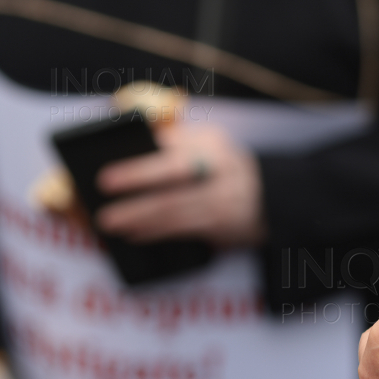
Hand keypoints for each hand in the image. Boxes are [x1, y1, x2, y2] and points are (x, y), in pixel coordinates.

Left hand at [96, 125, 266, 246]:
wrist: (276, 198)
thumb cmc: (228, 170)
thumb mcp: (211, 147)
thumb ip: (177, 144)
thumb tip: (134, 151)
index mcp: (211, 143)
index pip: (169, 152)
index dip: (136, 168)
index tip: (105, 178)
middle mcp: (219, 167)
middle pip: (171, 179)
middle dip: (134, 188)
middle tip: (102, 201)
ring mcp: (224, 197)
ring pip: (174, 209)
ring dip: (138, 217)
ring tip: (110, 223)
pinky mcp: (225, 224)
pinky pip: (184, 229)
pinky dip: (157, 233)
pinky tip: (136, 235)